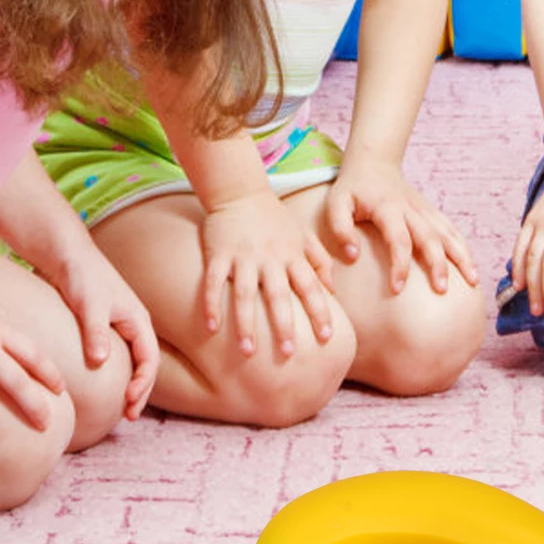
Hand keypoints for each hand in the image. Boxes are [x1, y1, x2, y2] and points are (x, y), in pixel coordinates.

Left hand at [48, 240, 159, 420]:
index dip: (143, 383)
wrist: (66, 254)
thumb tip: (101, 361)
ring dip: (129, 384)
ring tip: (120, 408)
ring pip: (132, 361)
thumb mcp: (89, 303)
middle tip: (128, 416)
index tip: (129, 401)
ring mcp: (119, 326)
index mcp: (137, 319)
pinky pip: (117, 356)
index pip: (150, 358)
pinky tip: (103, 387)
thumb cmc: (81, 275)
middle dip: (141, 390)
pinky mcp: (103, 327)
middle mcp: (133, 324)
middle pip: (145, 364)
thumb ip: (96, 332)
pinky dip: (115, 374)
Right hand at [200, 189, 336, 357]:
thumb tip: (334, 291)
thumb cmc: (275, 218)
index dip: (319, 311)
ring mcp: (242, 257)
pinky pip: (212, 282)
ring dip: (246, 323)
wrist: (239, 190)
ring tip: (248, 351)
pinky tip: (211, 328)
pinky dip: (210, 304)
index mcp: (292, 255)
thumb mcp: (303, 235)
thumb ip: (319, 261)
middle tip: (288, 353)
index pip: (310, 286)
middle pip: (278, 295)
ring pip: (244, 293)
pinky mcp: (218, 254)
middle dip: (284, 325)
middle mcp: (269, 258)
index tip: (327, 337)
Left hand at [324, 152, 479, 294]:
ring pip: (448, 233)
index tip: (397, 289)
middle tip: (441, 291)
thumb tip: (353, 256)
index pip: (399, 239)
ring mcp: (424, 209)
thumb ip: (340, 229)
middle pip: (431, 237)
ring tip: (473, 282)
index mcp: (387, 207)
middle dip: (438, 264)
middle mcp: (411, 208)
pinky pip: (451, 229)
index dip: (399, 265)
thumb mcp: (335, 204)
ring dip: (462, 256)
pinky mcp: (431, 211)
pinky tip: (471, 266)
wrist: (372, 163)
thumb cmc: (351, 189)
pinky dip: (464, 247)